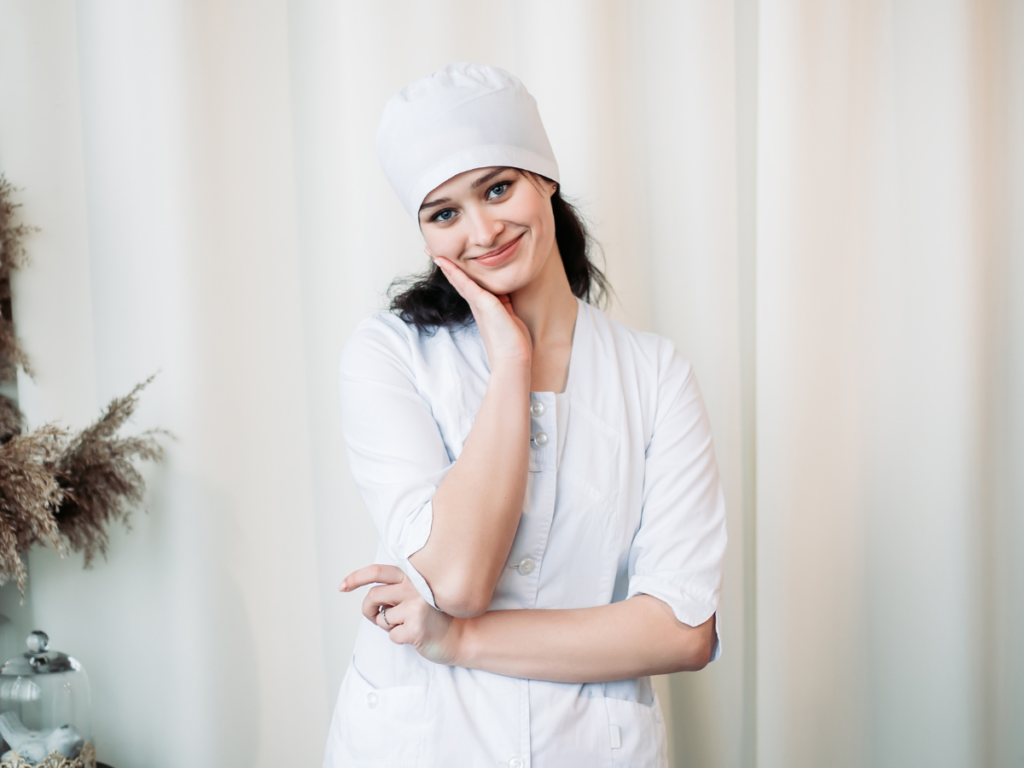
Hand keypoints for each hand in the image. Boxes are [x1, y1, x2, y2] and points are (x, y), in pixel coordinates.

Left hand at [340, 564, 463, 664]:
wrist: (463, 636)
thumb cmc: (436, 616)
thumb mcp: (420, 594)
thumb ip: (399, 589)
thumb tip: (371, 597)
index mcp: (413, 576)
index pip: (378, 572)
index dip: (356, 577)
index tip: (343, 586)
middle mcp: (414, 587)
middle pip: (373, 596)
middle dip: (368, 610)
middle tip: (374, 616)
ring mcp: (415, 607)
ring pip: (381, 618)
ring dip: (388, 626)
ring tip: (407, 625)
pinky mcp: (415, 627)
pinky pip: (392, 635)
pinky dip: (400, 639)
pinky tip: (416, 635)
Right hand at [429, 251, 531, 369]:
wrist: (512, 359)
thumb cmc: (512, 342)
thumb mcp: (509, 316)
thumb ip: (505, 303)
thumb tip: (505, 292)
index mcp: (483, 306)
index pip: (468, 284)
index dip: (457, 271)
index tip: (446, 259)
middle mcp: (477, 304)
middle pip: (458, 280)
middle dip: (446, 265)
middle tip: (430, 250)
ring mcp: (478, 304)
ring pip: (459, 280)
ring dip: (446, 265)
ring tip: (432, 251)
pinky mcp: (484, 304)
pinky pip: (467, 284)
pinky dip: (456, 272)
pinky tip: (445, 262)